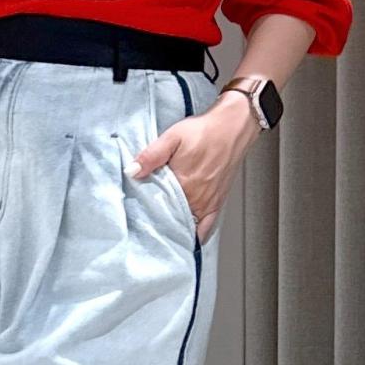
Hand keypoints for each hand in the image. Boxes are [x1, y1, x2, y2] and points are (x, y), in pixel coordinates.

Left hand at [128, 91, 258, 244]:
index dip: (146, 212)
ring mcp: (208, 202)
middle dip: (158, 221)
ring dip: (175, 228)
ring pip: (188, 225)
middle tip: (146, 222)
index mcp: (183, 184)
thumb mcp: (172, 138)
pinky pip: (207, 228)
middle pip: (172, 218)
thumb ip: (151, 156)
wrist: (233, 127)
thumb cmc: (204, 131)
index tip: (137, 214)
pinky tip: (187, 237)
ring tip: (162, 229)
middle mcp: (197, 198)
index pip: (158, 208)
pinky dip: (196, 235)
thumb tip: (131, 171)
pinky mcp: (218, 202)